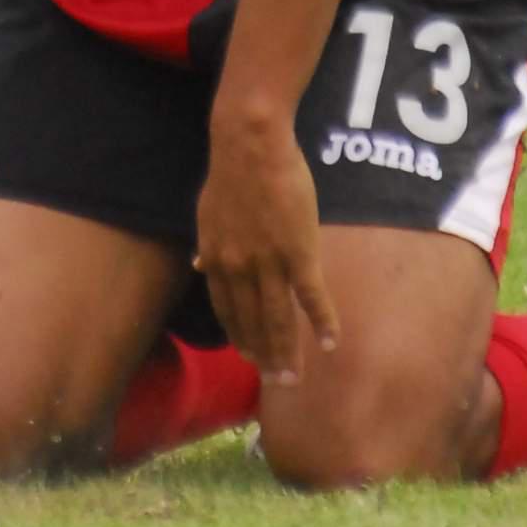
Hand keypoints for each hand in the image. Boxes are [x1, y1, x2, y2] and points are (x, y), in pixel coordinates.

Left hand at [191, 112, 337, 386]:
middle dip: (264, 355)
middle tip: (276, 381)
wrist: (250, 145)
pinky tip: (329, 343)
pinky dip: (322, 322)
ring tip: (294, 378)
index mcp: (216, 260)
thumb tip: (197, 267)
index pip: (227, 311)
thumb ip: (207, 246)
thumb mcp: (207, 214)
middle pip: (253, 323)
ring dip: (287, 351)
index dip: (239, 336)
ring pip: (279, 319)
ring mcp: (269, 263)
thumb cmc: (231, 173)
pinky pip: (311, 296)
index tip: (249, 356)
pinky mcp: (299, 252)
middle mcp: (239, 270)